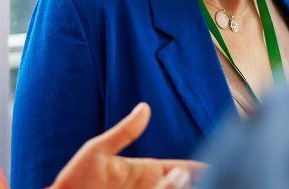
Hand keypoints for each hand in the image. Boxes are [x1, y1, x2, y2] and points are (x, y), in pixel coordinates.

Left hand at [51, 102, 205, 188]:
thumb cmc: (74, 181)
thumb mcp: (97, 153)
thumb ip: (124, 133)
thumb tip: (145, 107)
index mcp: (142, 172)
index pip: (177, 169)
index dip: (197, 169)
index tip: (214, 167)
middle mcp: (147, 187)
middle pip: (178, 184)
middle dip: (195, 182)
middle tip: (211, 179)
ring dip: (183, 188)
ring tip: (199, 184)